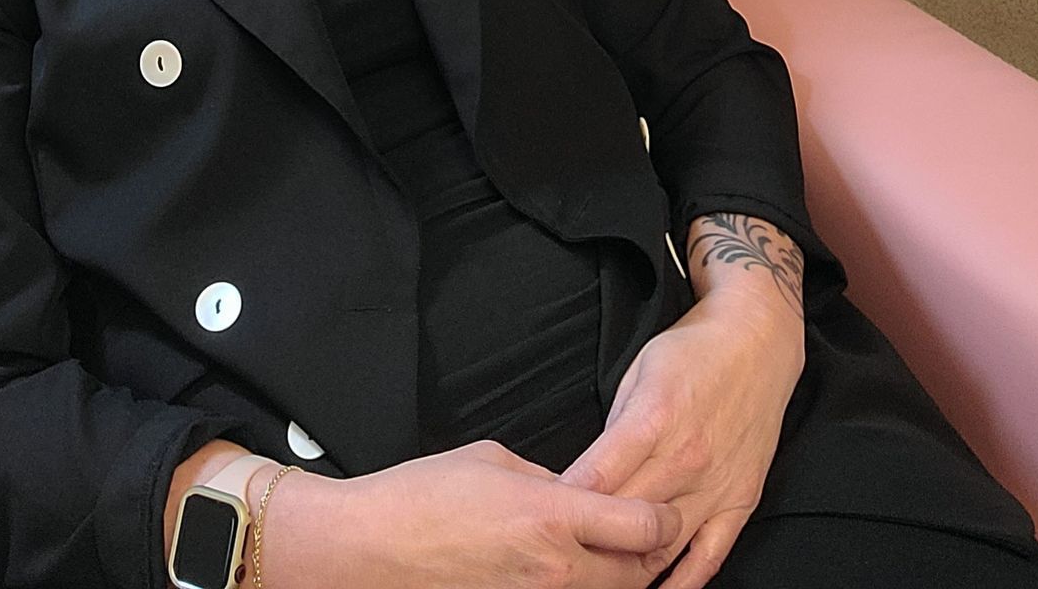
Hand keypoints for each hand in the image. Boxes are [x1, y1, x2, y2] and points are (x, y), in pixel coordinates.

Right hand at [268, 439, 681, 588]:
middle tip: (646, 530)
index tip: (664, 505)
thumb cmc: (425, 496)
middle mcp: (556, 569)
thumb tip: (577, 492)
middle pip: (640, 573)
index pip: (645, 527)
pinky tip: (569, 573)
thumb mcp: (495, 460)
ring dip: (620, 577)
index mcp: (553, 515)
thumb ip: (550, 480)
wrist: (372, 549)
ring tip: (611, 553)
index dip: (665, 516)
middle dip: (652, 551)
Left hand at [561, 285, 803, 588]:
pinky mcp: (740, 501)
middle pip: (624, 517)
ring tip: (601, 580)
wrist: (758, 341)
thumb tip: (586, 477)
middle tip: (560, 555)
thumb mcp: (637, 372)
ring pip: (663, 545)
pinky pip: (710, 556)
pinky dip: (683, 583)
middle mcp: (685, 458)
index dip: (564, 505)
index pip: (597, 478)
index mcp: (652, 419)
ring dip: (630, 570)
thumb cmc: (692, 352)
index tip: (540, 522)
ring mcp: (715, 485)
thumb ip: (614, 429)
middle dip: (589, 540)